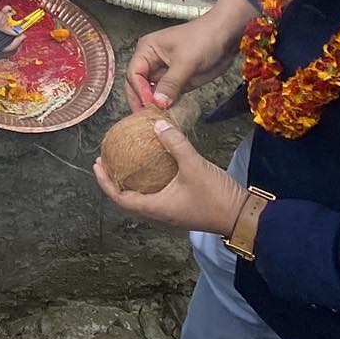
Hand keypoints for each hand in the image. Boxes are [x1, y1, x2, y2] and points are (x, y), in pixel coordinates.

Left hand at [93, 118, 247, 234]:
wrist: (242, 216)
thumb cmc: (216, 195)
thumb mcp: (194, 165)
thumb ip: (175, 143)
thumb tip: (158, 122)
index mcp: (157, 208)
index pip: (121, 199)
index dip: (106, 183)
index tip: (97, 165)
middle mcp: (160, 214)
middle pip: (128, 200)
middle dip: (114, 181)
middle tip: (106, 161)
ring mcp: (171, 213)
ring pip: (142, 199)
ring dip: (130, 182)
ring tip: (125, 162)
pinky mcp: (181, 208)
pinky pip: (156, 196)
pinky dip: (147, 183)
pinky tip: (151, 167)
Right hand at [124, 0, 250, 112]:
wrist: (227, 36)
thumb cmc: (203, 38)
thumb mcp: (186, 61)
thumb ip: (171, 83)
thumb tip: (158, 103)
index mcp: (147, 50)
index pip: (134, 74)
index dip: (139, 90)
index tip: (149, 104)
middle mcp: (152, 62)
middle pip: (138, 85)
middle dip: (141, 101)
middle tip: (146, 118)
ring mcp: (165, 73)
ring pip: (152, 93)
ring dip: (154, 106)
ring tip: (156, 120)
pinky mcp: (178, 82)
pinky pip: (168, 97)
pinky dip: (167, 106)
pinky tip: (168, 116)